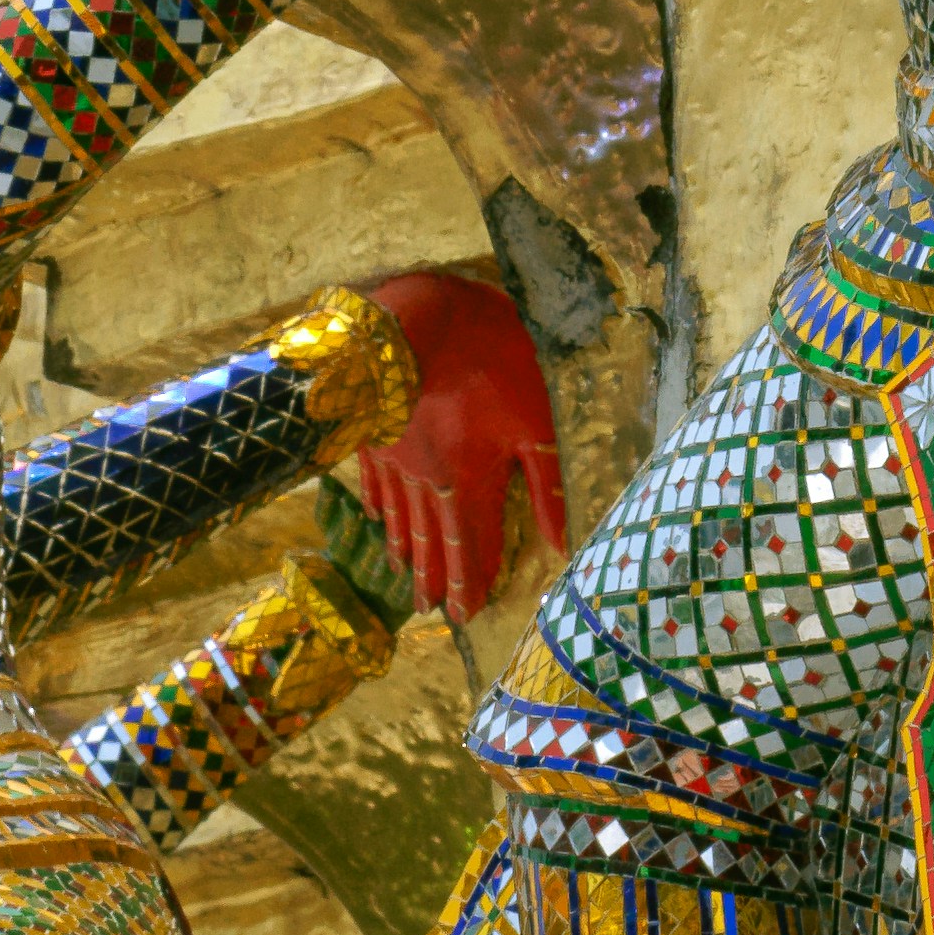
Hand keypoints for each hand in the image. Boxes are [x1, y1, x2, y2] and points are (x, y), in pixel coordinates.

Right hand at [348, 265, 565, 615]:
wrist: (417, 321)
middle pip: (431, 540)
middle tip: (430, 611)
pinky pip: (373, 481)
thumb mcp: (536, 420)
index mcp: (469, 482)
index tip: (465, 614)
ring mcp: (394, 458)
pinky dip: (376, 505)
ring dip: (405, 549)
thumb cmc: (489, 364)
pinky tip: (374, 518)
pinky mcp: (372, 433)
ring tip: (404, 577)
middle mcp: (427, 482)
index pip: (471, 545)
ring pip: (399, 515)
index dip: (471, 580)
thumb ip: (547, 484)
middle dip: (434, 577)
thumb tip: (560, 540)